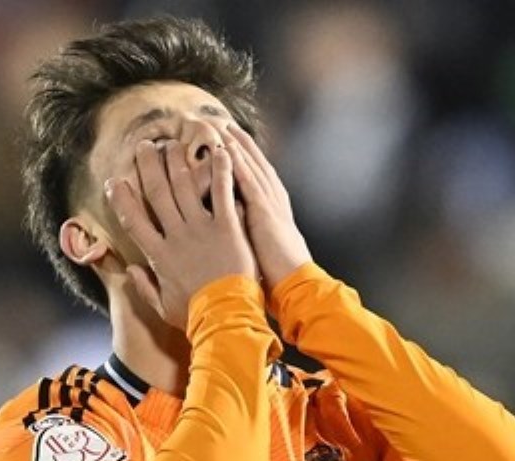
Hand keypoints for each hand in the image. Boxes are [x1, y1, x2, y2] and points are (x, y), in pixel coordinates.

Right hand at [105, 139, 255, 329]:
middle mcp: (176, 236)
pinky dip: (221, 170)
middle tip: (145, 147)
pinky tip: (219, 152)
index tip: (114, 182)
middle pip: (157, 193)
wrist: (226, 318)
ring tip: (174, 143)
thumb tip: (130, 271)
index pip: (133, 220)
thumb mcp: (163, 307)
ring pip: (185, 187)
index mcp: (158, 256)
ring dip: (178, 162)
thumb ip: (145, 287)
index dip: (122, 199)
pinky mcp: (228, 228)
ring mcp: (202, 230)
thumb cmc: (195, 316)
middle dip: (149, 167)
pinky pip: (222, 192)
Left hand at [224, 122, 311, 292]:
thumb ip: (247, 229)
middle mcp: (273, 199)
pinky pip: (249, 182)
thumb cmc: (277, 273)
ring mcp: (270, 204)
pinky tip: (227, 147)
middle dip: (238, 141)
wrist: (295, 285)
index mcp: (272, 207)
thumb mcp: (260, 245)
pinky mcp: (265, 212)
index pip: (255, 174)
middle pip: (253, 162)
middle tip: (219, 121)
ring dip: (236, 144)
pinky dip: (239, 163)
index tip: (225, 139)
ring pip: (251, 166)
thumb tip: (230, 224)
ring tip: (218, 124)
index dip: (241, 155)